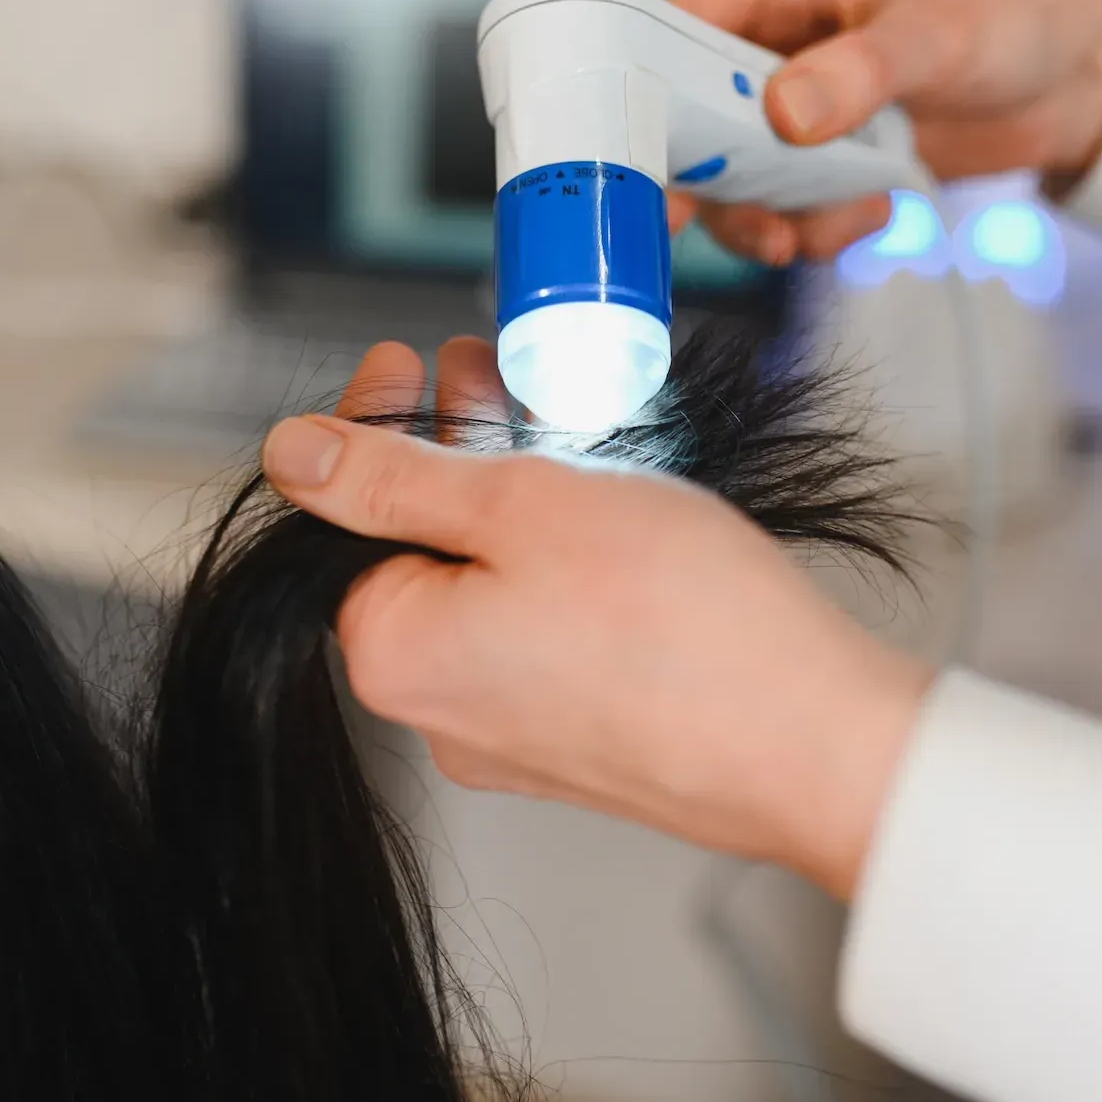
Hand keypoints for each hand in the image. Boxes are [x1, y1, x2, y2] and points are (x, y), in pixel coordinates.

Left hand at [265, 339, 933, 898]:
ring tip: (566, 426)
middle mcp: (440, 712)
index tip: (409, 359)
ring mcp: (515, 736)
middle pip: (418, 550)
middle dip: (451, 448)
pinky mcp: (584, 741)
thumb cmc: (677, 620)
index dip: (372, 422)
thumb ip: (394, 476)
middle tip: (495, 374)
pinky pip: (544, 631)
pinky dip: (561, 561)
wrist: (810, 741)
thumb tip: (291, 453)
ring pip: (488, 585)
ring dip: (514, 498)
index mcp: (395, 654)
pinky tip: (613, 511)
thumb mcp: (519, 503)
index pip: (343, 517)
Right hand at [666, 0, 1101, 263]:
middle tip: (758, 227)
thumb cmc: (1014, 22)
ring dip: (774, 217)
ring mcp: (786, 99)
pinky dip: (816, 227)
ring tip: (839, 221)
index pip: (674, 27)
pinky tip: (871, 211)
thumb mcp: (940, 37)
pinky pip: (780, 206)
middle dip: (719, 181)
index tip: (663, 167)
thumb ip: (860, 73)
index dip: (652, 98)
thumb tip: (784, 113)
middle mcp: (767, 33)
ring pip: (729, 175)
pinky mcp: (812, 154)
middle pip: (688, 117)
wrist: (1073, 85)